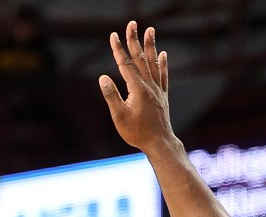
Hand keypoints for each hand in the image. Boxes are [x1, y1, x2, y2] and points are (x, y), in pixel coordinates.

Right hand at [99, 21, 175, 153]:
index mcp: (137, 90)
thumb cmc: (137, 133)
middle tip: (132, 24)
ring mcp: (157, 90)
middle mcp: (149, 86)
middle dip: (134, 40)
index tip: (113, 35)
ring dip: (150, 46)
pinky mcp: (163, 96)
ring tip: (150, 30)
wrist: (160, 143)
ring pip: (153, 64)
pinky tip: (163, 54)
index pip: (125, 65)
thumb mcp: (119, 117)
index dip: (119, 49)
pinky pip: (163, 76)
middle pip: (140, 59)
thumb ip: (111, 96)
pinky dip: (162, 64)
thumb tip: (102, 77)